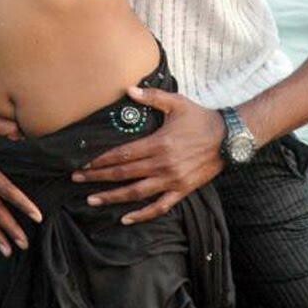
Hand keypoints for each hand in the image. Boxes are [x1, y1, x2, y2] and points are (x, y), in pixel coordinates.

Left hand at [71, 86, 225, 223]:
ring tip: (92, 200)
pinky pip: (160, 206)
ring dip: (113, 197)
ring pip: (137, 193)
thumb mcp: (176, 102)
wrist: (229, 138)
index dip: (101, 160)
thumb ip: (151, 96)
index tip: (84, 162)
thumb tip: (128, 89)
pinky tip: (126, 218)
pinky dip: (142, 215)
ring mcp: (172, 180)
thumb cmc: (200, 118)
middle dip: (98, 177)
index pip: (123, 154)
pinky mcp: (182, 190)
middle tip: (77, 179)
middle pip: (124, 174)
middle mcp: (163, 164)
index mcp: (159, 143)